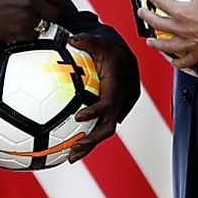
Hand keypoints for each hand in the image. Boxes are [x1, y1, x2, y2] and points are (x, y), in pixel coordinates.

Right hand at [0, 0, 60, 41]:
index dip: (57, 1)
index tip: (57, 4)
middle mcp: (31, 1)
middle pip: (54, 12)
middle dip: (50, 14)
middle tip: (45, 14)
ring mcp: (26, 18)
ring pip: (44, 24)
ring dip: (37, 23)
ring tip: (23, 19)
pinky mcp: (20, 32)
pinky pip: (34, 35)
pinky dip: (29, 33)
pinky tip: (19, 26)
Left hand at [65, 33, 138, 163]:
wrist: (126, 59)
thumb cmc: (110, 51)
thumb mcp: (99, 43)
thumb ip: (86, 41)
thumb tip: (71, 40)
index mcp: (117, 86)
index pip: (108, 102)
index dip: (95, 111)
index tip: (78, 117)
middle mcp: (120, 101)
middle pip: (108, 126)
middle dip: (92, 139)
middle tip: (74, 147)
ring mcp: (118, 110)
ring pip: (104, 131)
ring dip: (89, 145)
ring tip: (70, 157)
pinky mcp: (112, 114)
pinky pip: (101, 128)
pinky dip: (89, 139)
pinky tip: (72, 147)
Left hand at [139, 0, 197, 67]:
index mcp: (182, 13)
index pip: (159, 1)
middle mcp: (182, 29)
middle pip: (157, 23)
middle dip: (146, 17)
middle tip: (142, 12)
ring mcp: (190, 43)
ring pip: (166, 46)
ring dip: (156, 43)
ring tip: (150, 40)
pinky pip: (185, 61)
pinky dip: (177, 62)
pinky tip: (174, 61)